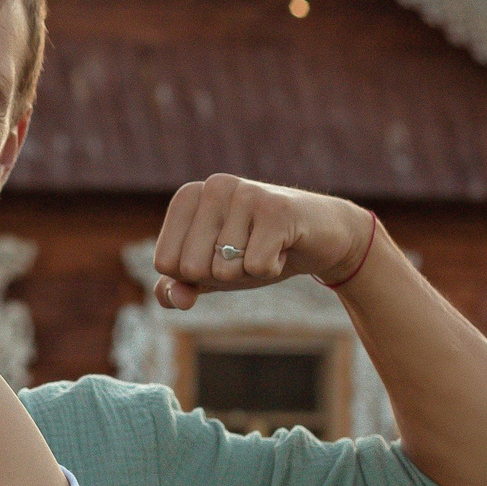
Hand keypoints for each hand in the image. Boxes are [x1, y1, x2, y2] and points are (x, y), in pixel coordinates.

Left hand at [151, 173, 375, 308]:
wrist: (321, 238)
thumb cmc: (257, 251)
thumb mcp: (210, 273)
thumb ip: (179, 286)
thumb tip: (173, 299)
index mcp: (187, 197)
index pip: (165, 262)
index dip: (195, 275)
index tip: (223, 254)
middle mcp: (213, 186)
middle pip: (190, 268)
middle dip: (221, 275)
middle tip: (249, 251)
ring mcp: (245, 193)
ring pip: (224, 270)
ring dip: (249, 272)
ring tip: (267, 246)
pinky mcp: (276, 209)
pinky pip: (256, 267)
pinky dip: (271, 269)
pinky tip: (284, 247)